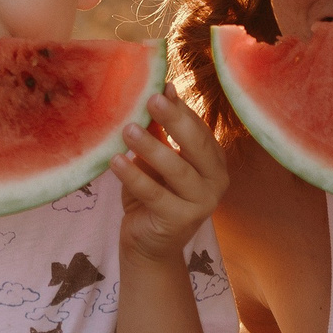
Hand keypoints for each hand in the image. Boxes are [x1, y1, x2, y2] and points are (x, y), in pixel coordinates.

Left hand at [113, 91, 229, 262]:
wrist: (148, 245)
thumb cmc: (153, 196)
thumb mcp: (156, 161)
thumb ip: (160, 132)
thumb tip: (160, 90)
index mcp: (214, 161)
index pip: (199, 129)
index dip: (180, 108)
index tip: (160, 86)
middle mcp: (216, 181)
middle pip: (196, 146)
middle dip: (173, 120)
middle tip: (151, 98)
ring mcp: (202, 203)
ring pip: (177, 170)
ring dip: (151, 147)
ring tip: (127, 129)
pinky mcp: (180, 221)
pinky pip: (155, 194)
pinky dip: (134, 176)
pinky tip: (115, 161)